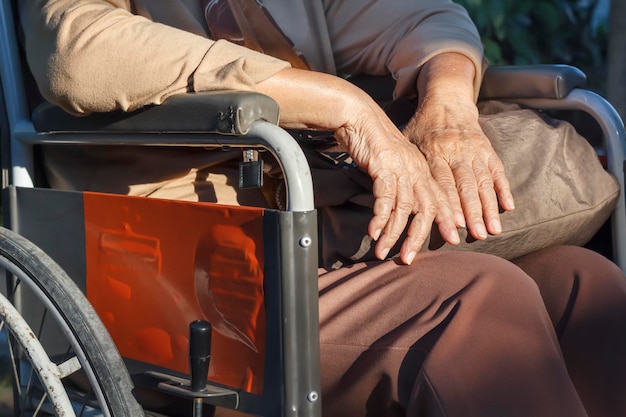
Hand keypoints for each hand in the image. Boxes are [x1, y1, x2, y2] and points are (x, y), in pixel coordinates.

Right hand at [334, 99, 459, 263]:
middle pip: (426, 208)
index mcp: (421, 169)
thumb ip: (397, 183)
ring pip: (403, 208)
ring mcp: (401, 168)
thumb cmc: (372, 140)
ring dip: (392, 233)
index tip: (452, 239)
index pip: (438, 198)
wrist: (357, 115)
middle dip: (418, 236)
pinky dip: (380, 217)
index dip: (446, 219)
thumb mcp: (390, 163)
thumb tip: (396, 207)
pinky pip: (384, 198)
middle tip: (408, 258)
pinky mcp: (384, 166)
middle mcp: (415, 170)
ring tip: (382, 252)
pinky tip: (373, 232)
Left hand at [403, 94, 514, 239]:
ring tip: (493, 231)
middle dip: (472, 213)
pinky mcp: (487, 150)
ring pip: (483, 182)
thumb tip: (393, 197)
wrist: (447, 100)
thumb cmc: (422, 127)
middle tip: (477, 236)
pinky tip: (509, 208)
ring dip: (489, 208)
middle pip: (465, 186)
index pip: (442, 182)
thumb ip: (406, 166)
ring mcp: (474, 151)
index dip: (449, 204)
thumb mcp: (408, 141)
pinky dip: (504, 189)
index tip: (454, 225)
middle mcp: (456, 152)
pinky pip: (498, 171)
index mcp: (434, 152)